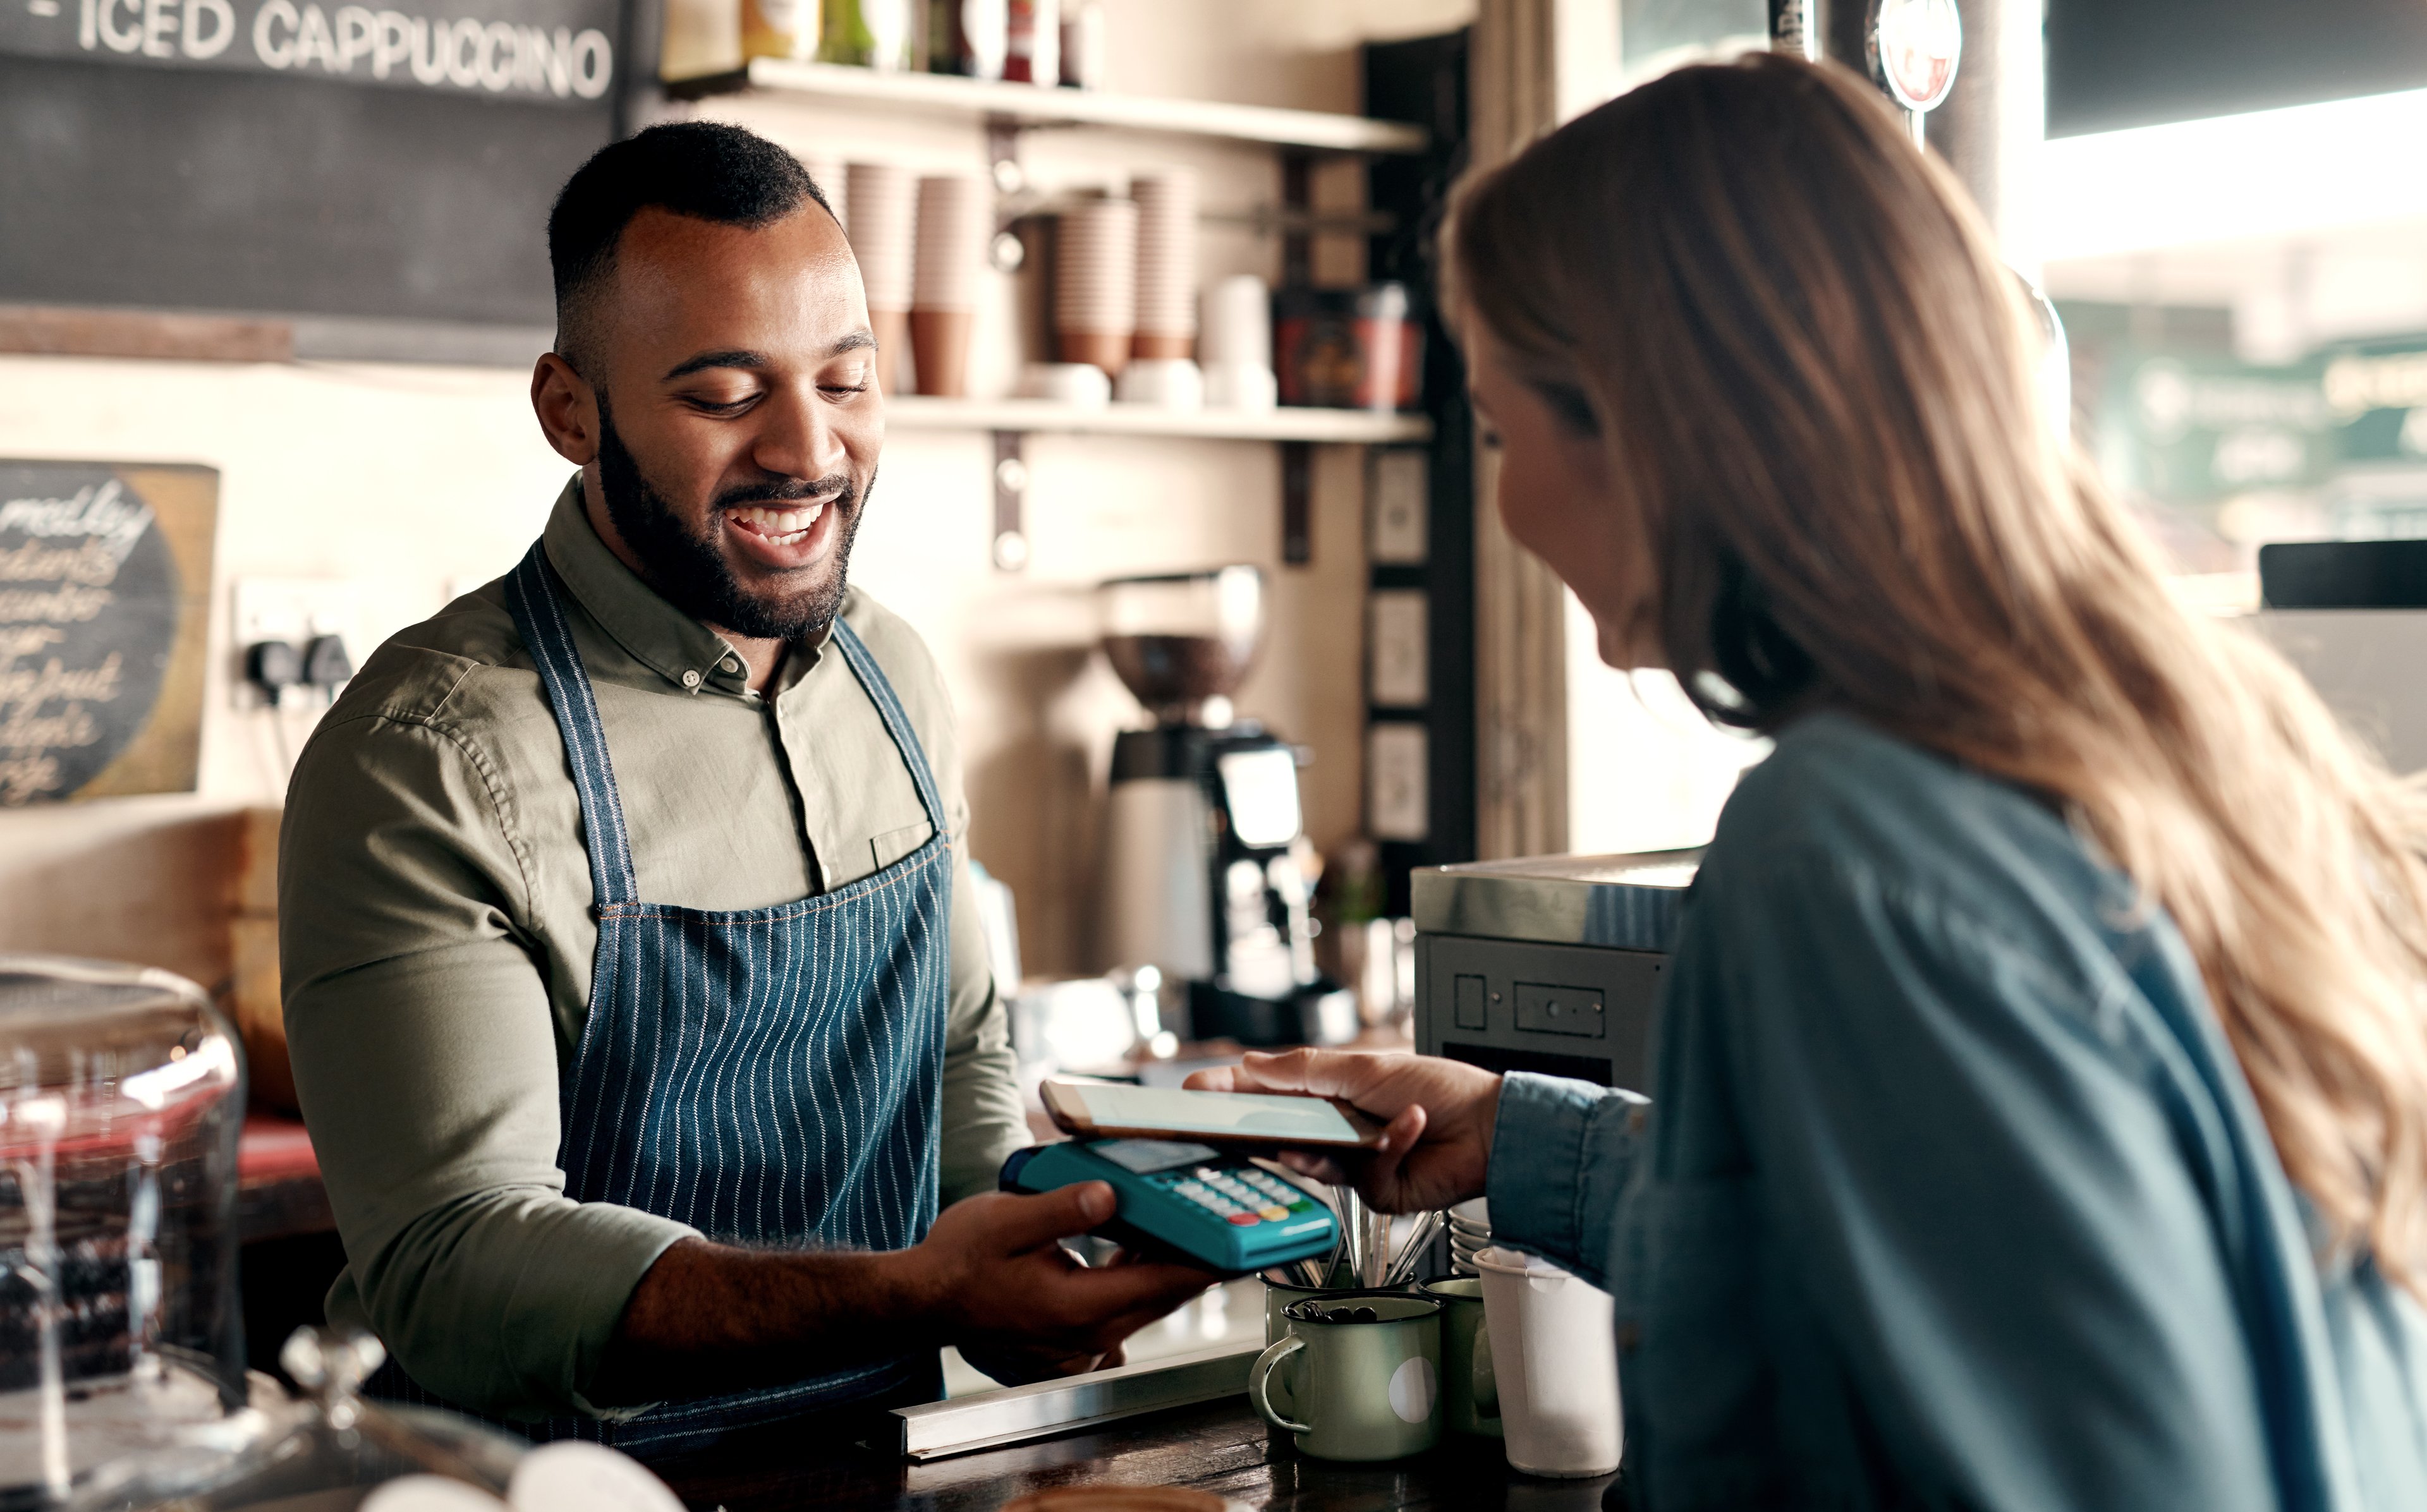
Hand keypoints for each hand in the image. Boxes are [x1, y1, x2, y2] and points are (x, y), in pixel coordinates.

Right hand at [907, 1186, 1214, 1382]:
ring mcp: (1083, 1343)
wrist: (922, 1300)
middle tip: (1232, 1218)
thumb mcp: (1006, 1220)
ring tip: (1189, 1220)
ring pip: (1146, 1299)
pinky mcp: (1074, 1339)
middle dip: (1200, 1257)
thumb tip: (1110, 1194)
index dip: (1212, 1261)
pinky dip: (1139, 1275)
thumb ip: (1062, 1208)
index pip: (1165, 1283)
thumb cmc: (957, 1261)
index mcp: (1080, 1307)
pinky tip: (1140, 1242)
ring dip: (1168, 1264)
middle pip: (1166, 1293)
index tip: (1248, 1242)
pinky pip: (1123, 1306)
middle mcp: (1089, 1334)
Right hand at [1186, 1049, 1502, 1214]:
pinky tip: (1410, 1126)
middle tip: (1222, 1129)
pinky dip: (1388, 1147)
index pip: (1268, 1094)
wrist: (1493, 1129)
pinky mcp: (1375, 1193)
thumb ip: (1304, 1071)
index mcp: (1330, 1093)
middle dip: (1255, 1130)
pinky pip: (1362, 1177)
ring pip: (1311, 1164)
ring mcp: (1353, 1164)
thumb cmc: (1441, 1087)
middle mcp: (1337, 1129)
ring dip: (1317, 1149)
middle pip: (1280, 1134)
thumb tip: (1251, 1064)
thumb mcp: (1365, 1067)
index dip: (1231, 1094)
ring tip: (1321, 1136)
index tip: (1194, 1094)